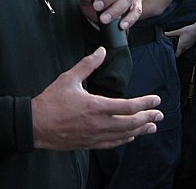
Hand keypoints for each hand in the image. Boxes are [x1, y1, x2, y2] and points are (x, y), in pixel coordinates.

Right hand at [32, 47, 162, 149]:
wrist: (35, 125)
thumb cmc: (51, 102)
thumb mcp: (69, 78)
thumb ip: (88, 64)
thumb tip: (101, 51)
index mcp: (95, 106)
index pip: (127, 106)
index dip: (145, 103)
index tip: (156, 99)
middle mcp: (98, 124)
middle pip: (130, 123)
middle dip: (147, 118)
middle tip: (160, 114)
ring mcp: (94, 136)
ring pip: (123, 135)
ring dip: (140, 130)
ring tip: (152, 127)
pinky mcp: (89, 144)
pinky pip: (112, 144)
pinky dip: (124, 140)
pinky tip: (130, 136)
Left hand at [165, 22, 195, 56]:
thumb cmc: (189, 30)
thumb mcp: (179, 31)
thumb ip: (171, 33)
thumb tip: (165, 33)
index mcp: (181, 45)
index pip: (177, 54)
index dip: (173, 55)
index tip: (170, 53)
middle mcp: (185, 47)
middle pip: (180, 53)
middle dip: (176, 52)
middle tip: (172, 48)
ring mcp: (189, 46)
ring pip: (183, 50)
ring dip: (180, 49)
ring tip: (176, 45)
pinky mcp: (191, 44)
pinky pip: (186, 48)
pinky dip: (183, 47)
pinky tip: (182, 42)